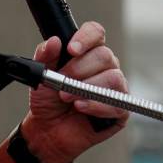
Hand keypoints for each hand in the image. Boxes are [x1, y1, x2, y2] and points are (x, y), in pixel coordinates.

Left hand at [20, 21, 128, 162]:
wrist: (48, 130)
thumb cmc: (48, 100)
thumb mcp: (41, 75)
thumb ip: (45, 56)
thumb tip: (54, 41)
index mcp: (88, 52)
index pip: (96, 33)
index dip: (86, 37)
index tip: (71, 49)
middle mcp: (105, 66)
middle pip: (104, 55)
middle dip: (79, 69)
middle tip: (62, 81)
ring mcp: (115, 87)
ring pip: (112, 77)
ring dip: (85, 88)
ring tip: (66, 96)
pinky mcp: (120, 109)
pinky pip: (116, 102)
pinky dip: (95, 105)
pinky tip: (80, 107)